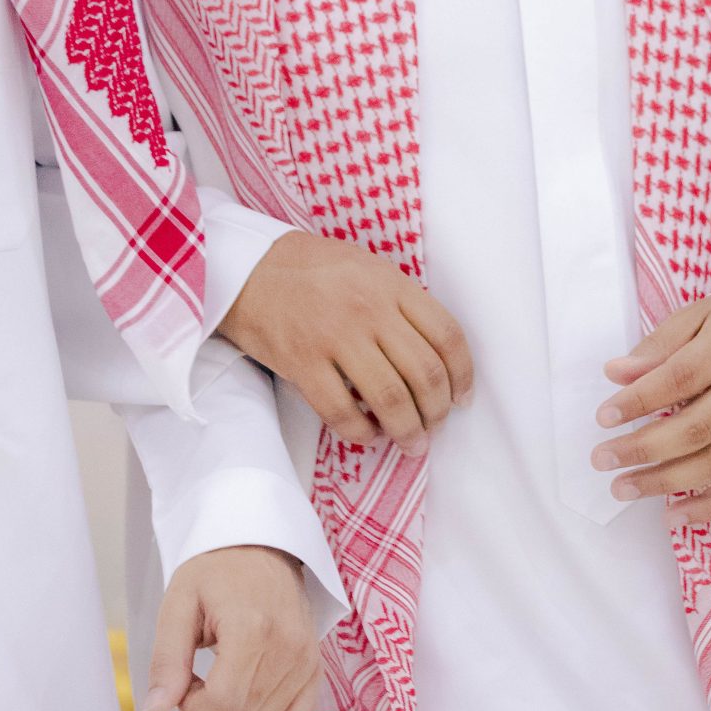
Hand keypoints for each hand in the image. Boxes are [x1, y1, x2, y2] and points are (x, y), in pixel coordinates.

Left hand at [144, 545, 320, 710]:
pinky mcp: (314, 668)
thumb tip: (155, 710)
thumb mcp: (178, 603)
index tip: (183, 684)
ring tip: (221, 683)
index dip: (192, 706)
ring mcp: (305, 660)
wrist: (260, 546)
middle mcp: (287, 647)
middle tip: (198, 681)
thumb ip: (167, 659)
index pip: (222, 701)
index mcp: (251, 628)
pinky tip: (246, 702)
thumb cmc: (215, 570)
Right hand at [221, 231, 472, 456]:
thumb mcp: (367, 268)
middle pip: (424, 374)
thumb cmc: (312, 270)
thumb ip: (401, 303)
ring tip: (411, 442)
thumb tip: (435, 358)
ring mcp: (334, 335)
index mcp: (391, 283)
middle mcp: (369, 308)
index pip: (447, 336)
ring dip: (408, 431)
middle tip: (434, 425)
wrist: (247, 268)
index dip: (463, 375)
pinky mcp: (302, 361)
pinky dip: (362, 433)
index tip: (462, 398)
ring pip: (391, 399)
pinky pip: (342, 412)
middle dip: (437, 411)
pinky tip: (367, 435)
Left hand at [591, 292, 710, 527]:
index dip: (640, 400)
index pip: (681, 378)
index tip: (603, 417)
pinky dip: (709, 508)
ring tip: (623, 488)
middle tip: (602, 459)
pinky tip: (672, 516)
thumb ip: (659, 345)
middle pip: (697, 429)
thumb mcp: (702, 314)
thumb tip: (615, 374)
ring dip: (665, 483)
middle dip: (643, 449)